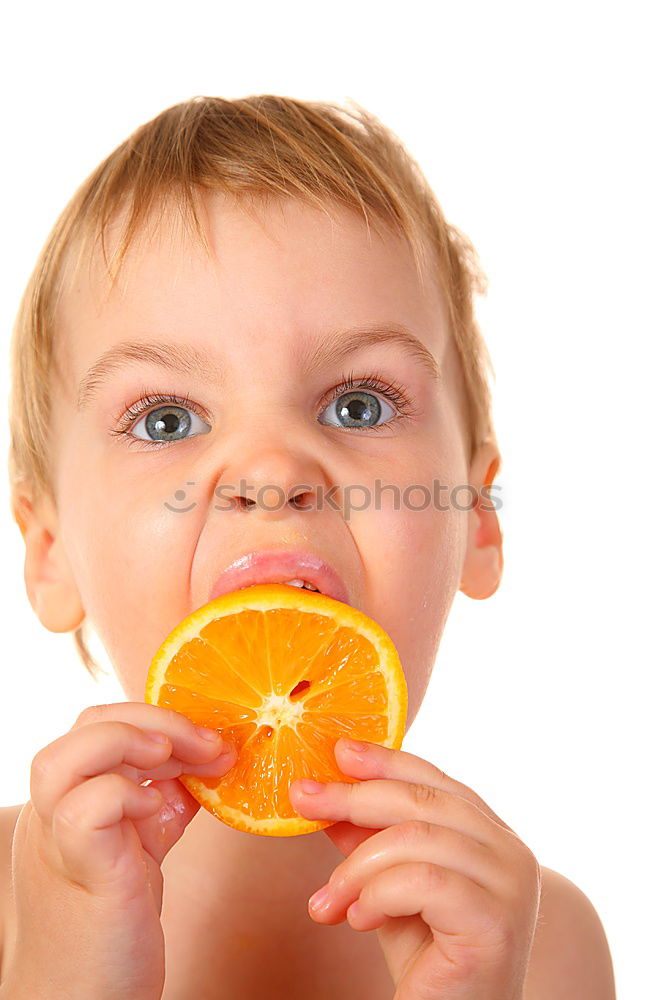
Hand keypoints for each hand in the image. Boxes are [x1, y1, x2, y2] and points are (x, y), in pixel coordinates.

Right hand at [2, 703, 235, 999]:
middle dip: (156, 718)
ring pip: (65, 757)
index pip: (100, 723)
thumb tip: (204, 760)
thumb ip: (161, 803)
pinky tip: (156, 813)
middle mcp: (50, 814)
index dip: (158, 717)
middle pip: (86, 724)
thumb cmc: (111, 930)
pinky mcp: (77, 871)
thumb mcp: (141, 848)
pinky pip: (85, 809)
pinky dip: (126, 796)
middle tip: (210, 743)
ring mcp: (54, 842)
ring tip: (177, 758)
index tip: (211, 739)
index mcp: (66, 800)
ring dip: (132, 742)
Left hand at [289, 739, 540, 999]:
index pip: (435, 778)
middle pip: (422, 799)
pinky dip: (377, 895)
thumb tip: (326, 792)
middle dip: (353, 797)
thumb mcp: (388, 888)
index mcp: (492, 836)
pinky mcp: (497, 923)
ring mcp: (511, 886)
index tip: (337, 751)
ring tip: (328, 902)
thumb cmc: (426, 964)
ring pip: (417, 838)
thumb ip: (368, 840)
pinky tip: (358, 919)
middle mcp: (512, 852)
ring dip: (356, 867)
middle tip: (302, 800)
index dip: (384, 760)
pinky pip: (422, 881)